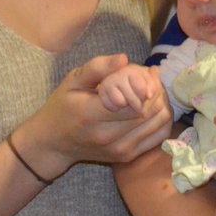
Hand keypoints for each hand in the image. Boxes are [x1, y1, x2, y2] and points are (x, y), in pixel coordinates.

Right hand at [15, 54, 172, 179]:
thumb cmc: (63, 106)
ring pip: (157, 124)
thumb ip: (98, 68)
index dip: (146, 84)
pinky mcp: (126, 157)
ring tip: (153, 90)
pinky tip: (153, 106)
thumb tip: (124, 59)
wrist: (54, 143)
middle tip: (153, 78)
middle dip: (156, 91)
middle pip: (148, 112)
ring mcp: (118, 150)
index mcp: (91, 115)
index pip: (132, 101)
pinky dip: (161, 119)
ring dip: (161, 103)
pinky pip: (157, 137)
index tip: (147, 71)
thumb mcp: (73, 81)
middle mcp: (106, 137)